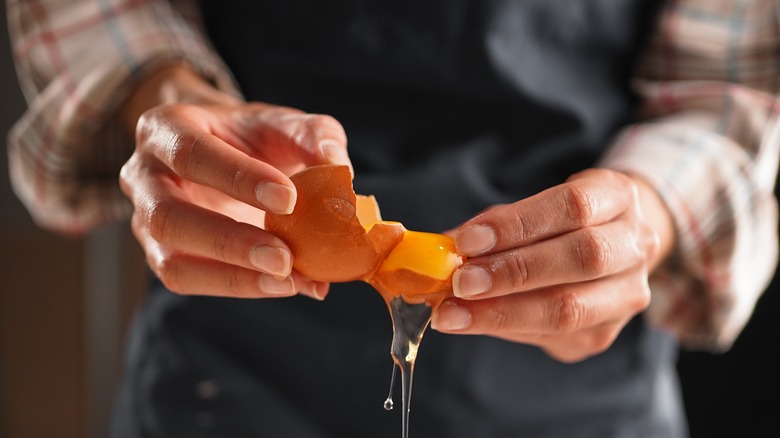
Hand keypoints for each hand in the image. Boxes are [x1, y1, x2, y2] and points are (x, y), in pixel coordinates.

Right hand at [119, 66, 350, 298]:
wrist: (223, 149)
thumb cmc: (251, 135)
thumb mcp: (283, 122)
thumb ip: (314, 136)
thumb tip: (338, 167)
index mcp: (165, 128)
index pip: (191, 154)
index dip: (237, 178)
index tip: (289, 199)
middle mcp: (143, 175)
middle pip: (168, 216)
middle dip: (229, 242)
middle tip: (284, 258)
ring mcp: (146, 221)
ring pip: (171, 261)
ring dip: (233, 277)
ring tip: (290, 281)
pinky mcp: (164, 255)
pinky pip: (191, 281)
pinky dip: (240, 288)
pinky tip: (287, 286)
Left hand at [431, 169, 674, 362]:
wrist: (607, 250)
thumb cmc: (558, 224)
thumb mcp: (534, 207)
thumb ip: (495, 227)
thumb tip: (443, 249)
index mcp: (617, 197)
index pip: (573, 206)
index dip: (518, 224)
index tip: (468, 240)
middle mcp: (635, 244)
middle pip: (582, 257)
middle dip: (513, 272)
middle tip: (460, 282)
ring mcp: (628, 294)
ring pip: (571, 308)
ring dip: (504, 312)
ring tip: (454, 313)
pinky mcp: (606, 333)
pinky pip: (554, 336)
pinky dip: (507, 328)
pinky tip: (474, 322)